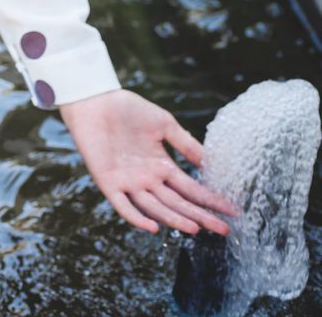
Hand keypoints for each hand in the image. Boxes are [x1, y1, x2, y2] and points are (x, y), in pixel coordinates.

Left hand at [58, 88, 241, 234]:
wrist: (96, 100)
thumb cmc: (129, 110)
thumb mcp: (163, 124)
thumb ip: (185, 144)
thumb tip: (210, 162)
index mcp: (162, 166)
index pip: (191, 189)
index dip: (211, 200)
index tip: (233, 211)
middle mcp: (148, 179)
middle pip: (178, 203)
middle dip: (201, 216)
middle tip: (224, 229)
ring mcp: (130, 183)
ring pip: (156, 208)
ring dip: (175, 219)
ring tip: (196, 228)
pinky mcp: (109, 183)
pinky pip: (124, 206)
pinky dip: (137, 218)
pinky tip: (153, 226)